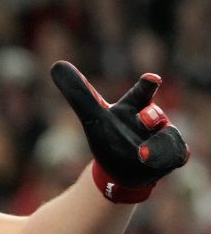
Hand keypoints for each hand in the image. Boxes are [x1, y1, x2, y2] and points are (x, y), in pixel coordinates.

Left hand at [51, 61, 187, 201]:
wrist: (121, 169)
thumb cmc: (109, 136)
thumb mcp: (92, 116)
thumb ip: (78, 93)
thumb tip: (56, 65)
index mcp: (134, 107)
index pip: (141, 92)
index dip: (147, 85)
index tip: (151, 78)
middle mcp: (152, 120)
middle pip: (154, 114)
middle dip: (152, 115)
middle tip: (145, 117)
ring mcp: (164, 137)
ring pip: (167, 136)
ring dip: (156, 144)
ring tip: (142, 153)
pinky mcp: (172, 156)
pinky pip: (176, 155)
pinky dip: (163, 158)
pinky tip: (149, 160)